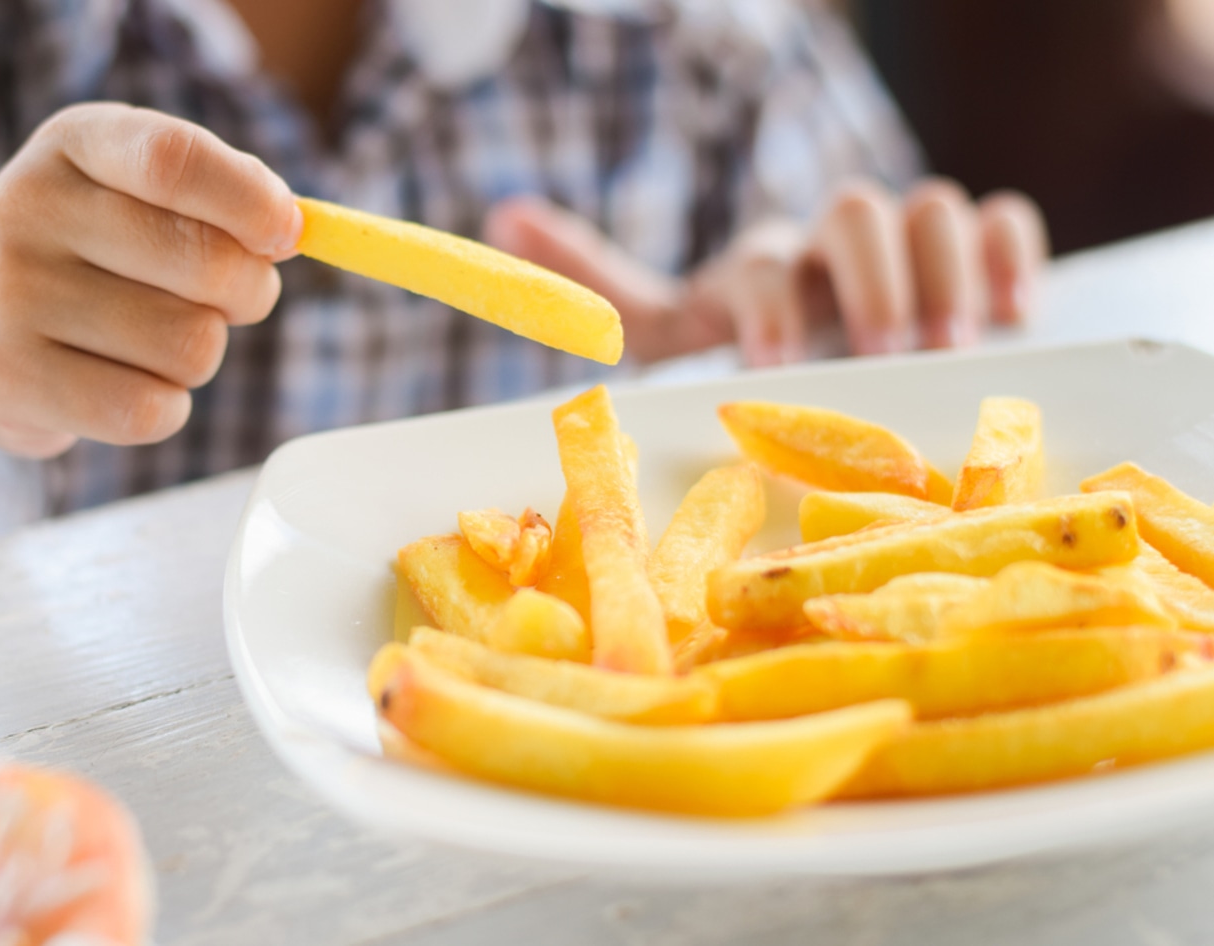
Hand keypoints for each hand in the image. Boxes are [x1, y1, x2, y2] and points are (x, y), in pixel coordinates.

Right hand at [0, 103, 300, 457]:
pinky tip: (123, 386)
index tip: (287, 233)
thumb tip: (295, 227)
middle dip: (247, 292)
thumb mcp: (135, 193)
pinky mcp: (6, 378)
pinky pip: (149, 411)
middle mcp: (27, 207)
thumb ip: (220, 196)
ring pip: (190, 346)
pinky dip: (164, 409)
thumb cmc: (85, 257)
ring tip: (149, 343)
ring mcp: (8, 295)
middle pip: (205, 262)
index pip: (174, 159)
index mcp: (71, 143)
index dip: (251, 201)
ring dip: (199, 356)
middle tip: (225, 300)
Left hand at [483, 180, 1047, 366]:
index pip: (762, 261)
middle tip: (882, 350)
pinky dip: (1013, 254)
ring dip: (943, 274)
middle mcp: (833, 244)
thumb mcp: (674, 326)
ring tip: (948, 346)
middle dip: (869, 279)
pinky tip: (1014, 317)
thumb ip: (600, 284)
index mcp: (763, 263)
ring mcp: (906, 246)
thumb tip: (499, 215)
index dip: (768, 308)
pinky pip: (1006, 221)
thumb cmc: (750, 348)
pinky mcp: (975, 255)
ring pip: (935, 208)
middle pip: (858, 209)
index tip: (774, 370)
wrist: (833, 351)